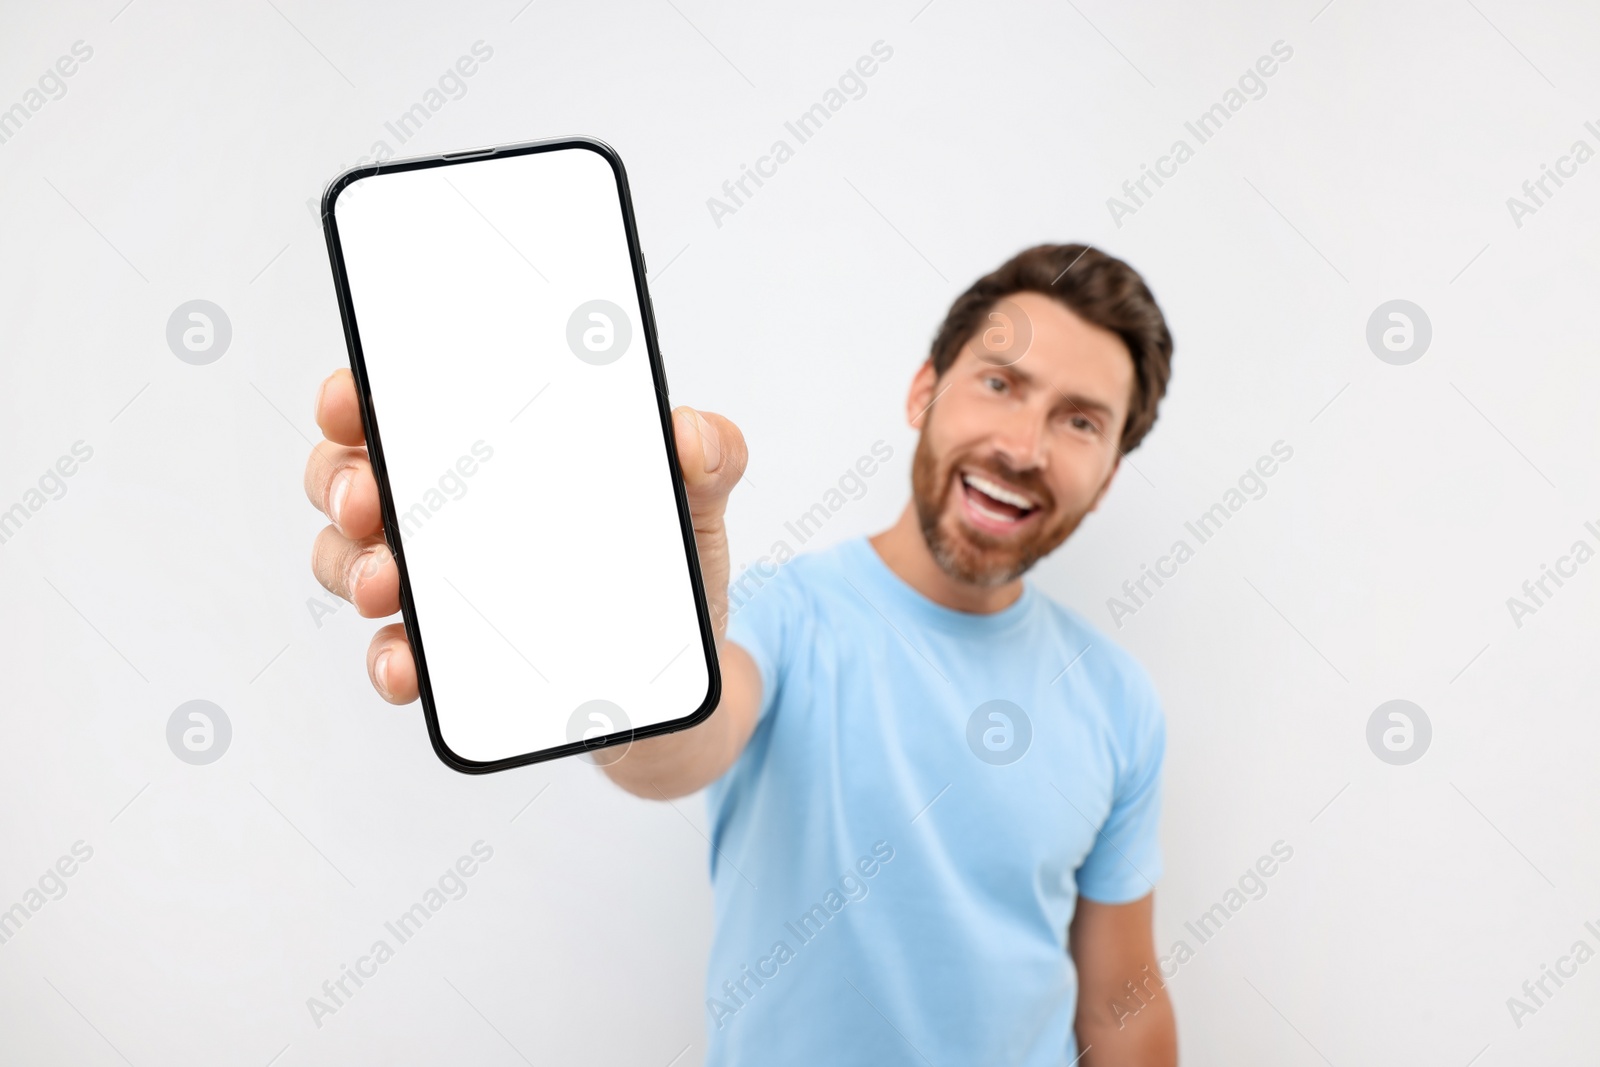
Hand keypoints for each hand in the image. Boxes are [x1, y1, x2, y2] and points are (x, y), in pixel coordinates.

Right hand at [303, 368, 746, 704]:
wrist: (678, 691)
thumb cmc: (667, 577)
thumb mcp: (698, 510)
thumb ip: (711, 460)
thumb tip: (693, 431)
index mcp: (493, 457)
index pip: (401, 410)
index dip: (357, 397)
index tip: (352, 396)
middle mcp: (447, 518)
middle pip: (353, 481)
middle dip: (340, 481)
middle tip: (368, 497)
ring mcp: (437, 592)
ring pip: (353, 564)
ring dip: (353, 568)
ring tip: (387, 582)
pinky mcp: (449, 663)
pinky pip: (395, 655)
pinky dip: (390, 658)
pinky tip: (407, 663)